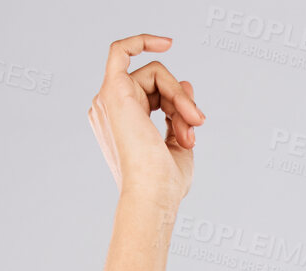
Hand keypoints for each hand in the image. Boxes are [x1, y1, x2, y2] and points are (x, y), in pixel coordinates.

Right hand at [87, 34, 205, 203]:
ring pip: (154, 75)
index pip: (153, 96)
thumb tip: (185, 84)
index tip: (192, 113)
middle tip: (196, 126)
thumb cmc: (165, 183)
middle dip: (182, 102)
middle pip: (155, 84)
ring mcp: (109, 99)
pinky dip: (143, 41)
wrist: (154, 195)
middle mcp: (110, 109)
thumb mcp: (179, 144)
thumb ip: (179, 114)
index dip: (175, 99)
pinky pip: (123, 50)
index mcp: (121, 123)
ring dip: (181, 98)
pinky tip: (166, 43)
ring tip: (190, 126)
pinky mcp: (113, 91)